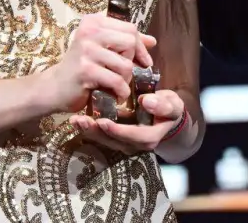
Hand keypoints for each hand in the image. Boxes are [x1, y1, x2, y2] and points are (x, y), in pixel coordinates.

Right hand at [40, 14, 156, 114]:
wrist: (55, 87)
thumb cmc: (82, 67)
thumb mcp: (103, 49)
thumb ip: (126, 42)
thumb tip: (152, 41)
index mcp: (94, 21)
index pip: (130, 28)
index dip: (140, 46)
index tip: (143, 61)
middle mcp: (89, 31)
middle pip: (130, 43)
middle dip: (131, 62)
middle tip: (123, 73)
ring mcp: (86, 50)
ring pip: (125, 64)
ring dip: (125, 80)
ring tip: (116, 85)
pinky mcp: (85, 70)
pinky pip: (116, 80)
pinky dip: (120, 91)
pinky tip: (116, 94)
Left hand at [71, 89, 186, 155]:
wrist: (166, 116)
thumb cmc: (169, 108)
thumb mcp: (173, 105)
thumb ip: (163, 106)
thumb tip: (147, 101)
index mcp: (150, 138)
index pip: (132, 136)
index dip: (117, 130)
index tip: (103, 121)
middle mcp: (135, 145)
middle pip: (113, 141)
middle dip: (96, 132)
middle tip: (81, 120)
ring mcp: (125, 143)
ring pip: (104, 140)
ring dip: (89, 131)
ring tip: (75, 120)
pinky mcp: (116, 138)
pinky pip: (102, 136)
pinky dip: (89, 129)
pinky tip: (77, 120)